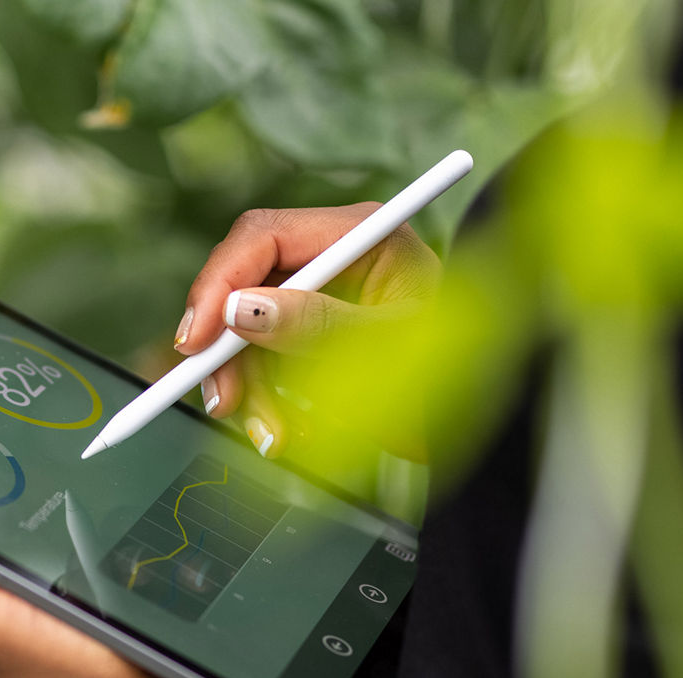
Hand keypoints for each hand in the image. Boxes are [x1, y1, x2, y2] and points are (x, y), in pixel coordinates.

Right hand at [175, 203, 441, 458]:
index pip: (264, 236)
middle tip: (225, 405)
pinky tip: (289, 431)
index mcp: (362, 234)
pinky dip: (267, 401)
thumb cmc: (456, 373)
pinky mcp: (310, 336)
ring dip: (250, 390)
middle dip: (229, 351)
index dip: (220, 283)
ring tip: (276, 437)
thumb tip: (244, 311)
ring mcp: (320, 296)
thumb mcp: (388, 349)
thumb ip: (319, 325)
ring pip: (246, 334)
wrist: (485, 422)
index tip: (197, 340)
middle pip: (244, 286)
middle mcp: (334, 256)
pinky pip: (264, 364)